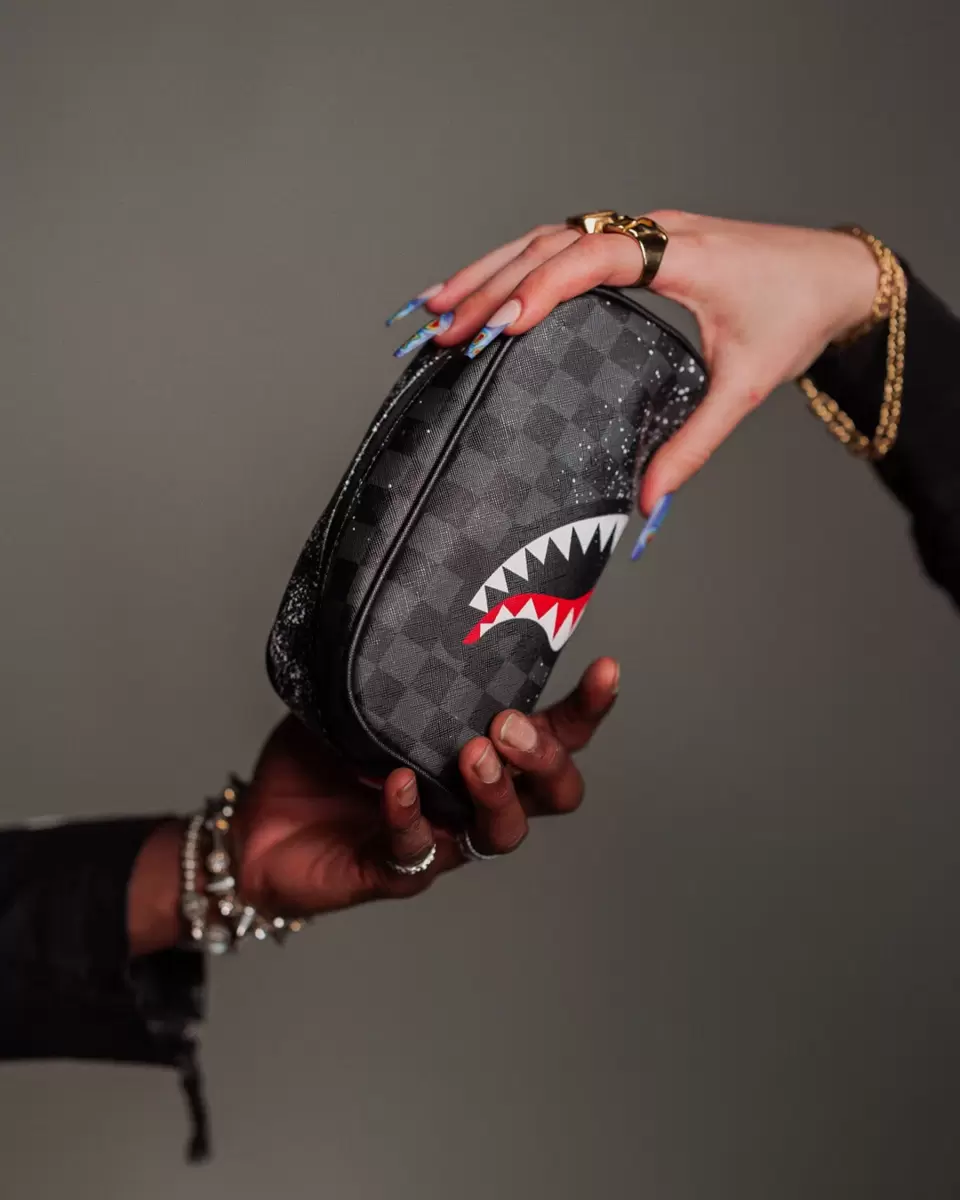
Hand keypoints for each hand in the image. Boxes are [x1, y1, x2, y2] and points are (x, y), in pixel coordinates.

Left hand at [237, 655, 616, 914]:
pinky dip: (410, 816)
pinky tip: (397, 785)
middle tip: (508, 725)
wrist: (258, 824)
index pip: (554, 734)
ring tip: (473, 754)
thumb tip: (411, 604)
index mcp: (480, 750)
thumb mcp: (356, 695)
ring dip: (498, 792)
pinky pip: (416, 851)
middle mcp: (473, 797)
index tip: (604, 670)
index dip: (587, 710)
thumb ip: (388, 664)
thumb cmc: (319, 757)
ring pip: (505, 831)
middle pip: (552, 791)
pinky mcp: (396, 870)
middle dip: (546, 757)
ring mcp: (441, 837)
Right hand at [391, 213, 879, 513]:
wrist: (835, 275)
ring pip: (545, 238)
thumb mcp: (747, 385)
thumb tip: (648, 503)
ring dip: (489, 271)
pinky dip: (514, 268)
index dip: (540, 287)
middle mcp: (648, 231)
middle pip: (550, 243)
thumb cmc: (796, 315)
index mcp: (676, 252)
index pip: (591, 258)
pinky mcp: (631, 245)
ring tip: (435, 308)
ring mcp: (637, 232)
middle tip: (441, 331)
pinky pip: (560, 247)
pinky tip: (481, 293)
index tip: (497, 326)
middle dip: (490, 286)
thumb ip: (694, 443)